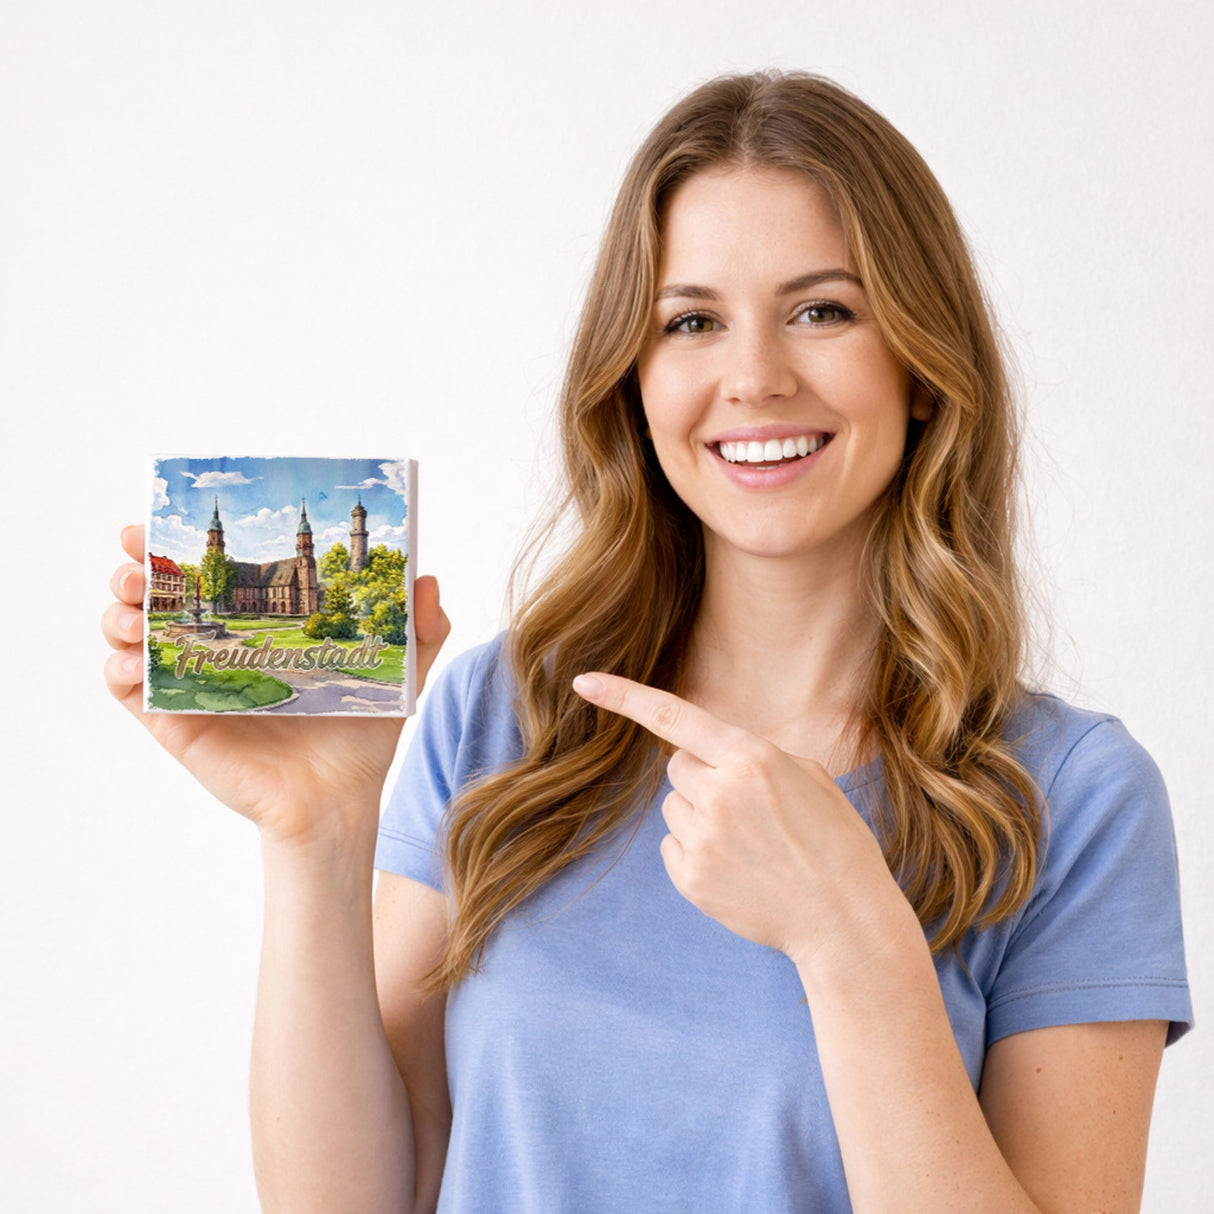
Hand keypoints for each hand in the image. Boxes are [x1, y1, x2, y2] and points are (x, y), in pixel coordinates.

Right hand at [103, 525, 450, 847]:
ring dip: (119, 614)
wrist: (340, 799)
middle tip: (139, 561)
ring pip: (132, 638)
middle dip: (137, 570)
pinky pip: (130, 694)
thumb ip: (419, 629)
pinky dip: (118, 671)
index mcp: (257, 630)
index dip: (177, 547)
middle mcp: (217, 652)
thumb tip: (426, 579)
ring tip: (135, 609)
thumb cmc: (359, 735)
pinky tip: (133, 662)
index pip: (208, 576)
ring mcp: (192, 686)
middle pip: (157, 597)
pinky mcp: (178, 724)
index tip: (159, 519)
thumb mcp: (397, 673)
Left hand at [572, 671, 904, 969]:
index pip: (675, 717)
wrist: (845, 920)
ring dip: (700, 815)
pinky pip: (671, 846)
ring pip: (674, 807)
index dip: (624, 697)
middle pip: (678, 767)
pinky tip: (737, 868)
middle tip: (748, 807)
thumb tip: (711, 755)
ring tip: (750, 843)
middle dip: (703, 777)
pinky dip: (695, 852)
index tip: (583, 681)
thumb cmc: (834, 841)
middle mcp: (720, 793)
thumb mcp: (808, 777)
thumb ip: (753, 756)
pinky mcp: (691, 878)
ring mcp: (702, 839)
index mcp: (752, 758)